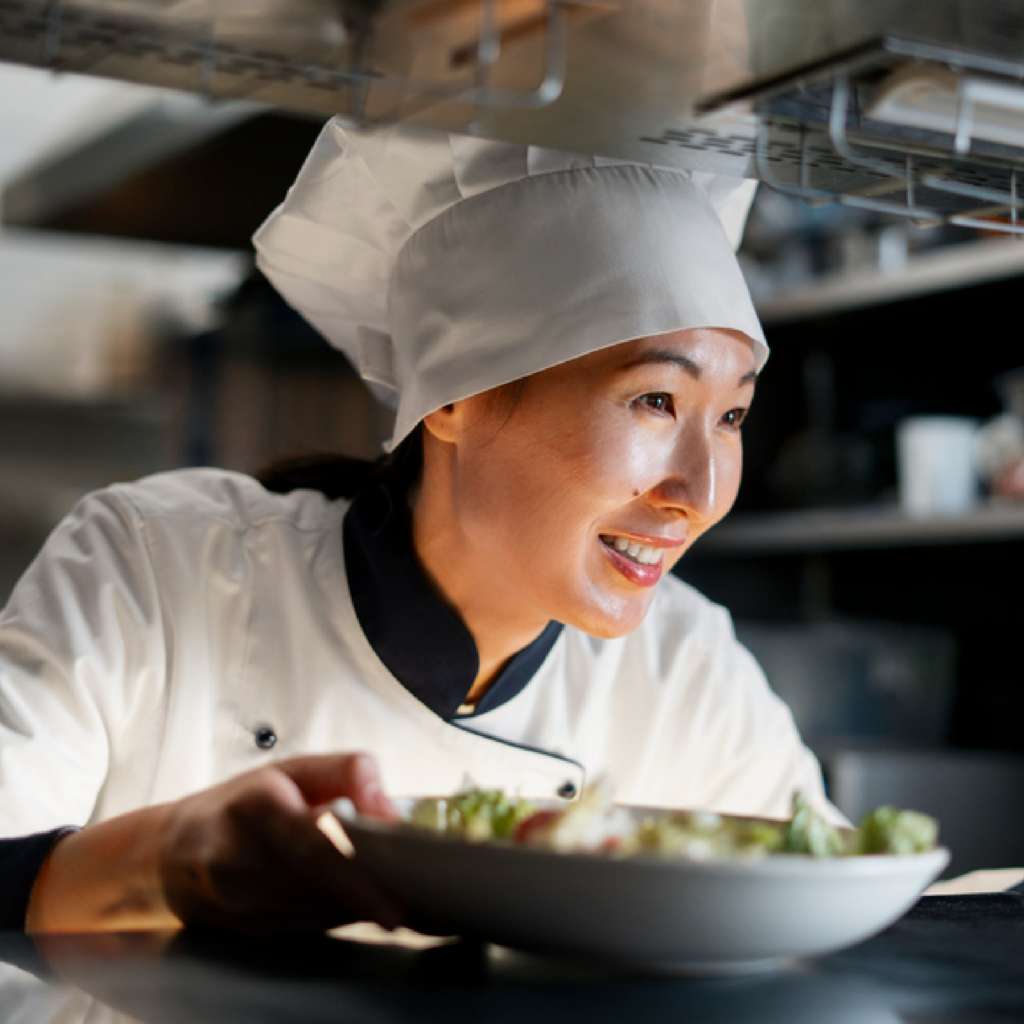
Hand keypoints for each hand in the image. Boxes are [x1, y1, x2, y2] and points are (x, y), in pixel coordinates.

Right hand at [159, 752, 403, 932]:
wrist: (173, 851)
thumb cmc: (241, 803)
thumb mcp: (292, 768)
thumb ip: (346, 772)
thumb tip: (386, 806)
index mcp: (254, 807)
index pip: (311, 848)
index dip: (355, 878)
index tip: (394, 904)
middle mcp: (240, 860)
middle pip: (320, 886)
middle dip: (370, 893)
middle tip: (410, 895)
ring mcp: (239, 903)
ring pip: (318, 912)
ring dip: (359, 905)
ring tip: (392, 891)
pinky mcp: (246, 931)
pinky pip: (309, 926)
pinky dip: (340, 914)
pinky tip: (359, 902)